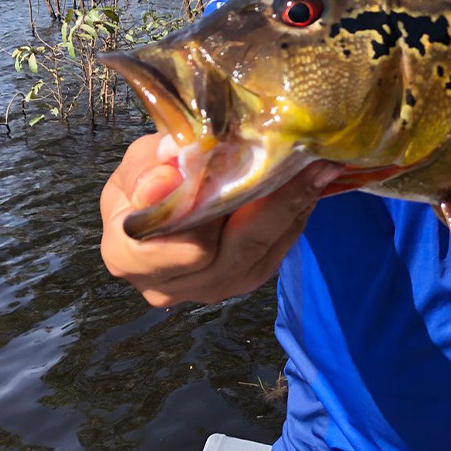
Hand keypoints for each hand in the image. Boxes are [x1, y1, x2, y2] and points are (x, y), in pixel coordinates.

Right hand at [99, 132, 342, 306]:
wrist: (155, 200)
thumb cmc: (146, 177)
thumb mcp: (139, 162)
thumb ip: (150, 170)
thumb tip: (164, 180)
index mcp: (129, 256)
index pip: (180, 247)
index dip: (212, 214)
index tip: (244, 177)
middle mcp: (170, 286)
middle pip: (235, 252)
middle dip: (274, 204)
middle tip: (310, 162)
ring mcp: (211, 288)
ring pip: (263, 252)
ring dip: (293, 207)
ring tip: (321, 166)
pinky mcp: (244, 279)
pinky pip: (276, 250)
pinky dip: (294, 215)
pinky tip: (312, 182)